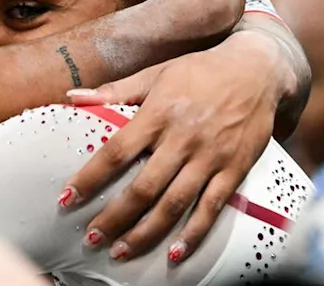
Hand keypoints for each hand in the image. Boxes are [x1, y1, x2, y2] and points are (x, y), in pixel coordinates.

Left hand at [60, 32, 285, 263]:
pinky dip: (193, 233)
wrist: (257, 70)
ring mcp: (210, 157)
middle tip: (92, 238)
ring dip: (145, 232)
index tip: (67, 199)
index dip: (90, 178)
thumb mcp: (156, 73)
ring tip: (120, 251)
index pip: (116, 151)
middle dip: (114, 217)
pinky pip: (211, 207)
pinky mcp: (234, 170)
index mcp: (159, 113)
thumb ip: (115, 90)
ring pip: (174, 204)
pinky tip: (174, 253)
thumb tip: (72, 97)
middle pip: (143, 187)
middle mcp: (183, 138)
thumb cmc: (199, 71)